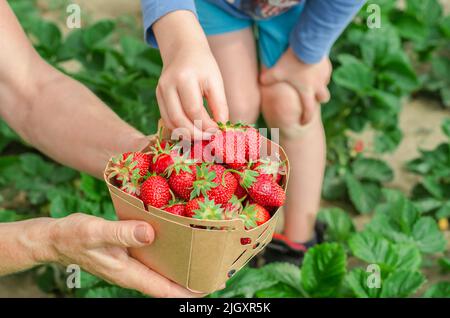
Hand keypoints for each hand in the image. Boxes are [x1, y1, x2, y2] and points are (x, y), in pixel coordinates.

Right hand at [47, 213, 203, 297]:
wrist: (58, 238)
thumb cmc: (75, 236)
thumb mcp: (97, 232)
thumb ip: (122, 233)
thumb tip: (150, 233)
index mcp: (129, 273)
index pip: (164, 290)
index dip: (188, 291)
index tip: (210, 287)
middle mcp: (134, 272)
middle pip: (168, 283)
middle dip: (191, 279)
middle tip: (215, 270)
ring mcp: (131, 264)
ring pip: (162, 270)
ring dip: (182, 266)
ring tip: (203, 257)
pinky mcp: (129, 253)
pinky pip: (154, 257)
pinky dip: (169, 253)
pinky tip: (177, 241)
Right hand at [152, 11, 227, 138]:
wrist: (183, 50)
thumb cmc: (203, 66)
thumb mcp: (216, 81)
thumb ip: (219, 105)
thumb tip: (221, 128)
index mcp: (184, 78)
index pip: (194, 110)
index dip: (206, 125)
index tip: (218, 132)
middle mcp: (168, 85)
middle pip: (179, 119)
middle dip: (195, 133)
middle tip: (209, 138)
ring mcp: (160, 91)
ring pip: (170, 122)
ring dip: (186, 134)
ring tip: (202, 137)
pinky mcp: (158, 96)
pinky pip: (167, 119)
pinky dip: (179, 129)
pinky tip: (192, 131)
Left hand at [260, 48, 331, 124]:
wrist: (309, 44)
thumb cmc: (292, 61)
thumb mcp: (277, 71)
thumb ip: (267, 78)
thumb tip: (260, 81)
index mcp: (307, 91)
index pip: (309, 110)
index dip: (306, 118)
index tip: (303, 122)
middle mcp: (319, 85)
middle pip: (324, 98)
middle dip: (319, 99)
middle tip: (312, 97)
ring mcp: (325, 75)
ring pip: (325, 83)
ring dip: (319, 83)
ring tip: (310, 77)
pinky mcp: (327, 63)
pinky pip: (325, 70)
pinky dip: (320, 70)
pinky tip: (313, 63)